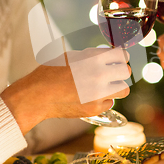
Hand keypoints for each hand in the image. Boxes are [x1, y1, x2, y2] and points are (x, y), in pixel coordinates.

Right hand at [2, 47, 130, 133]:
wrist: (37, 96)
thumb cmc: (50, 73)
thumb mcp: (70, 56)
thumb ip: (91, 55)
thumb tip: (107, 55)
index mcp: (93, 59)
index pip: (121, 55)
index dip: (121, 57)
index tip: (119, 59)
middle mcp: (99, 75)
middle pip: (127, 72)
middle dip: (121, 71)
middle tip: (114, 73)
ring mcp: (98, 94)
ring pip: (124, 90)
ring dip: (117, 87)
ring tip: (106, 86)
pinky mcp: (95, 109)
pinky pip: (110, 103)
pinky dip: (104, 100)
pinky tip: (92, 97)